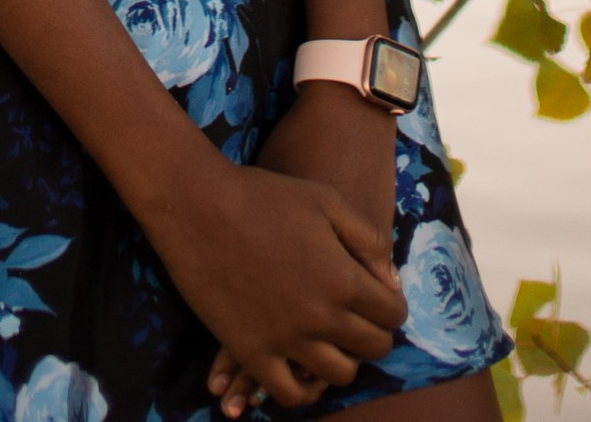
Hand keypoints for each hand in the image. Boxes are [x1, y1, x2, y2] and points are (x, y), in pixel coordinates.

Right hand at [144, 120, 401, 413]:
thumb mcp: (326, 200)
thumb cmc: (264, 196)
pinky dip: (303, 388)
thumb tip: (391, 281)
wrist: (199, 206)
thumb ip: (368, 241)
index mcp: (343, 279)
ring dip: (343, 359)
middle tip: (358, 319)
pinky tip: (300, 367)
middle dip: (374, 333)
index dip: (391, 306)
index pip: (391, 314)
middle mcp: (321, 318)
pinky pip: (289, 394)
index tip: (379, 298)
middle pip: (372, 347)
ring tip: (330, 340)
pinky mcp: (252, 353)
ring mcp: (286, 340)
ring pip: (338, 374)